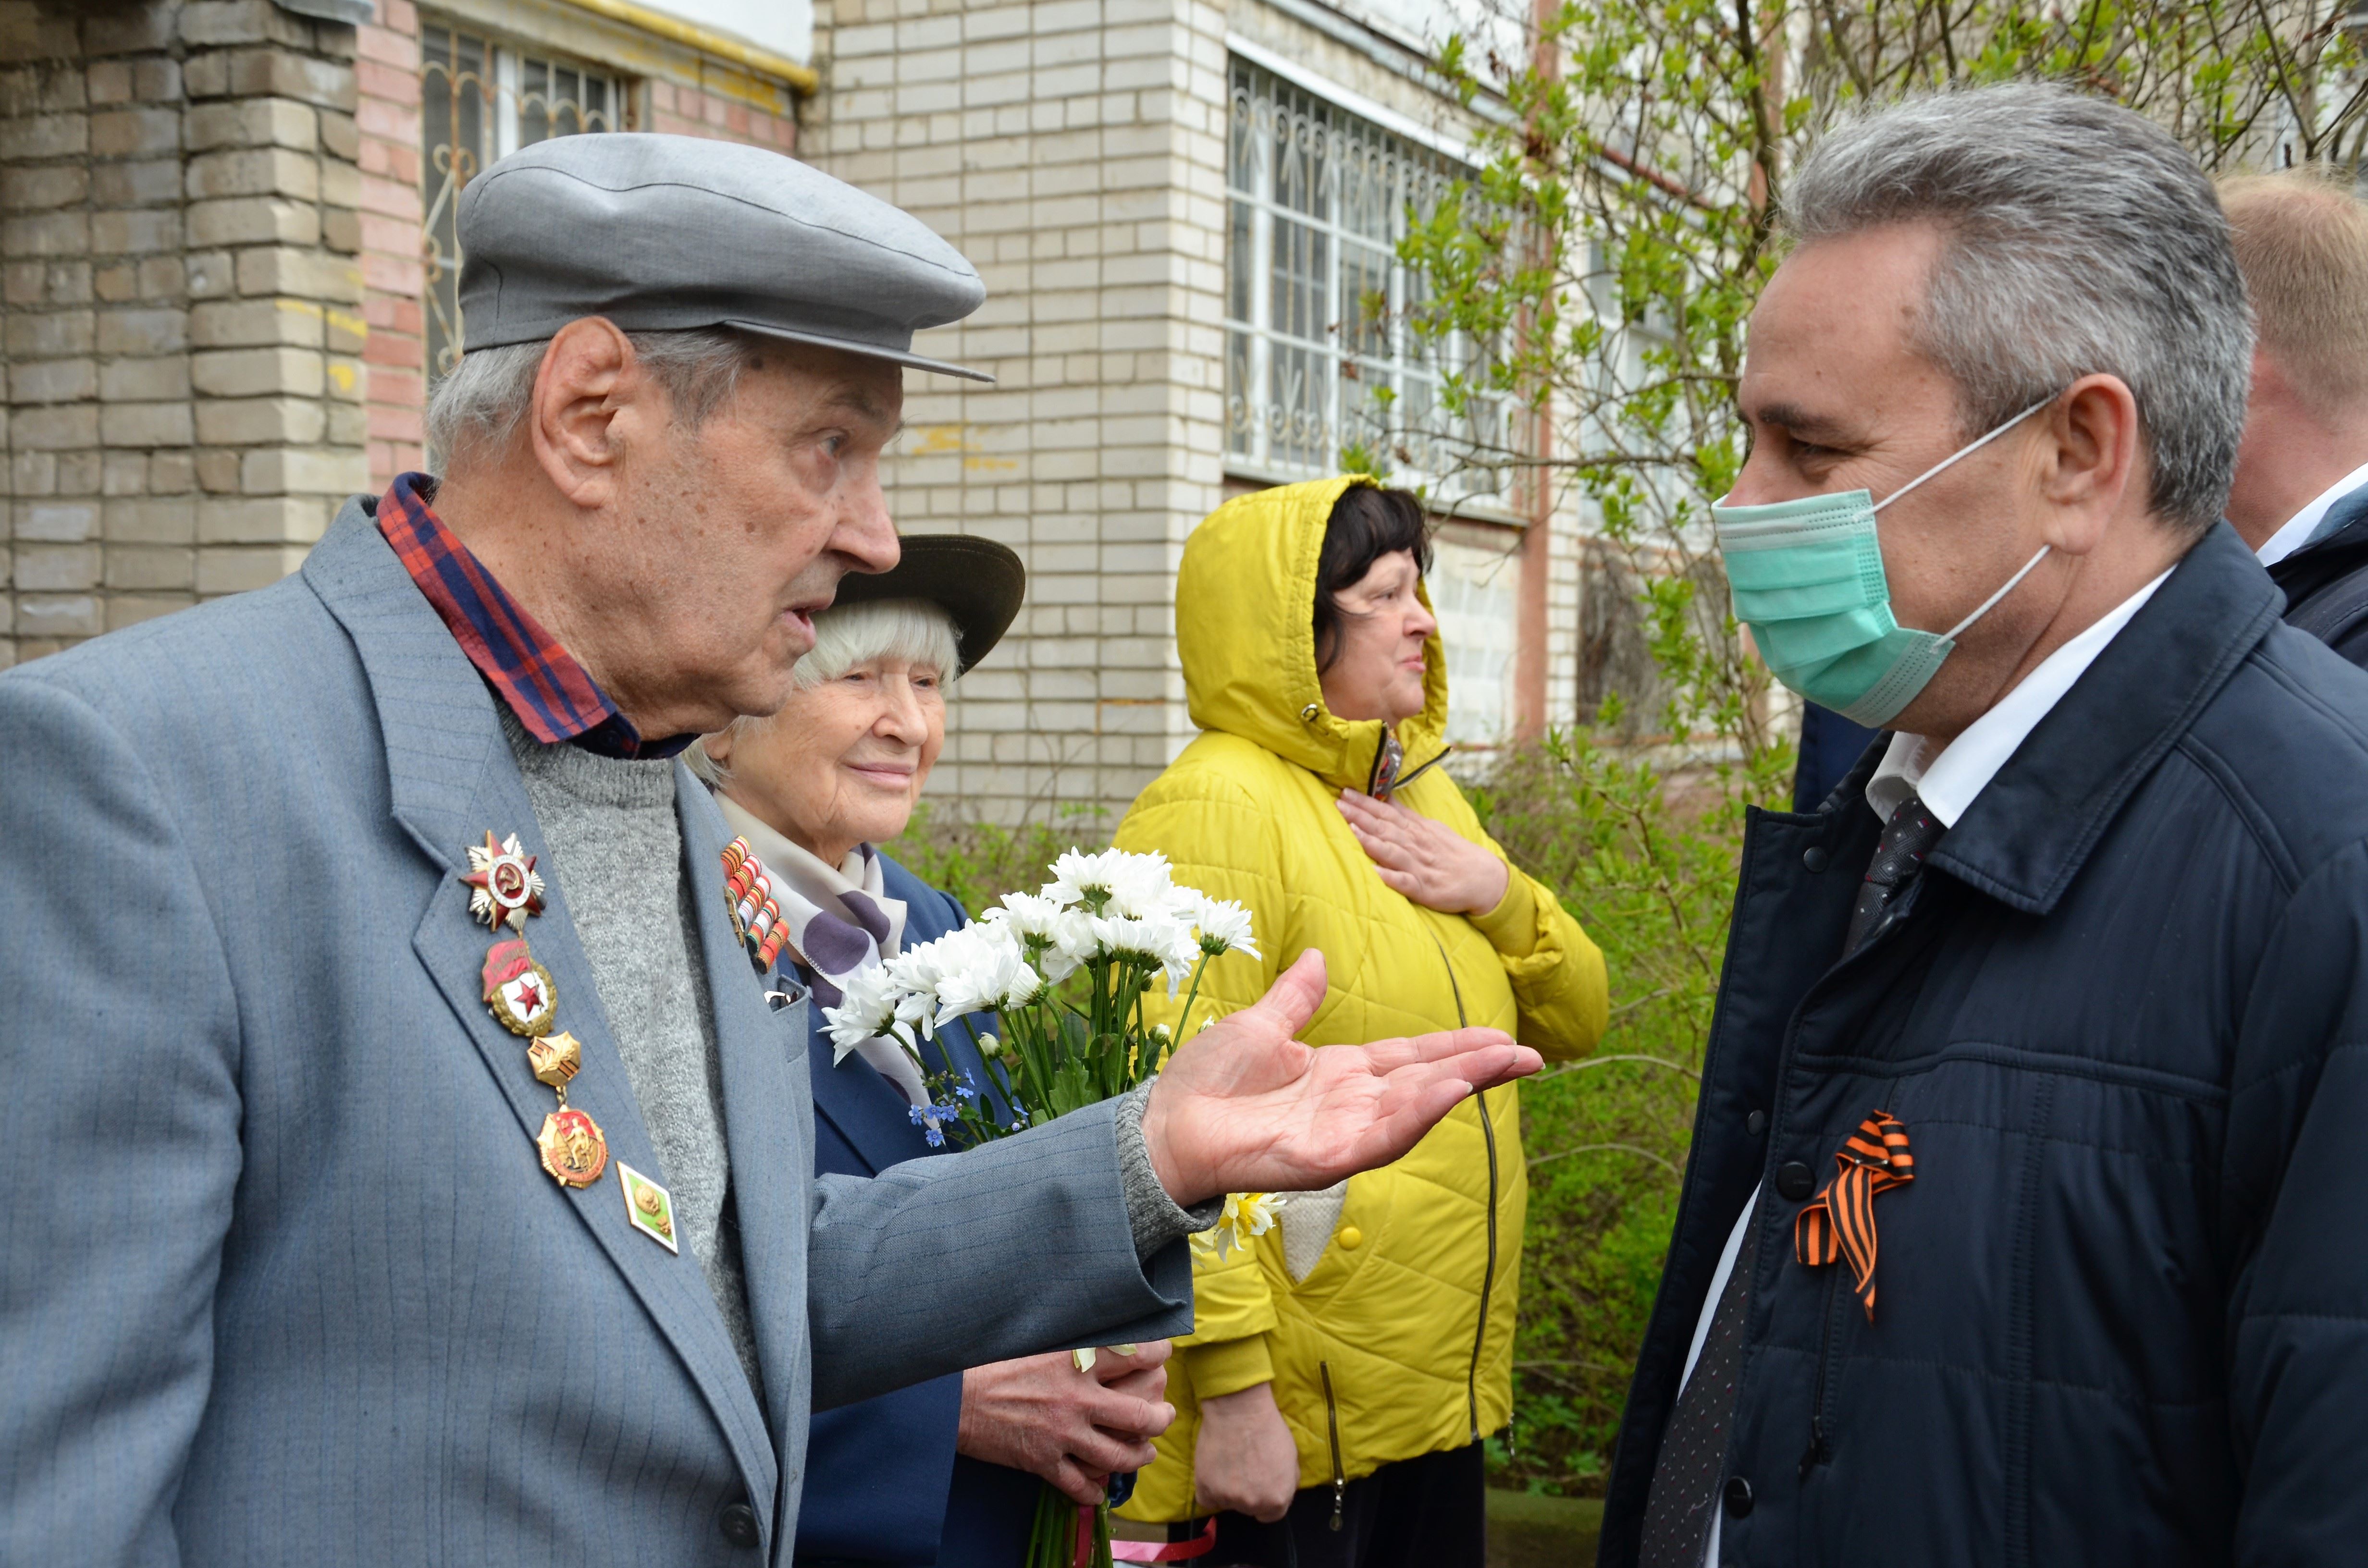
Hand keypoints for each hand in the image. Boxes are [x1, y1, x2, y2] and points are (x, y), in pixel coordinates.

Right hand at [956, 1342, 1175, 1503]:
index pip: (1135, 1357)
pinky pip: (1080, 1486)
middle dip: (1160, 1418)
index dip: (1158, 1355)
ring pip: (1118, 1455)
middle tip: (1163, 1415)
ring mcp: (1062, 1435)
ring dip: (1138, 1456)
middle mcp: (1076, 1400)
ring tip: (1143, 1451)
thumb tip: (1104, 1334)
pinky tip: (1100, 1489)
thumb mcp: (1039, 1341)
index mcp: (1075, 1363)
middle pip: (1138, 1415)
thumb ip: (1074, 1342)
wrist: (955, 1400)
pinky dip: (1094, 1491)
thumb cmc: (994, 1365)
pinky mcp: (1043, 1462)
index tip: (1163, 1355)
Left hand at [1139, 950, 1539, 1205]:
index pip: (1413, 1056)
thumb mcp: (1256, 1027)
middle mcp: (1351, 1104)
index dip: (1458, 1047)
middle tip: (1531, 1055)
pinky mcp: (1327, 1158)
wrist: (1165, 1125)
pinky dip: (1418, 1113)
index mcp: (1340, 1073)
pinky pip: (1382, 1136)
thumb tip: (1315, 956)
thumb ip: (1294, 998)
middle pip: (1428, 1082)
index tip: (1504, 1038)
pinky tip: (1448, 1091)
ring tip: (1500, 1063)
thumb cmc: (1204, 1083)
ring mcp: (1343, 1133)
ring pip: (1415, 1109)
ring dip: (1458, 1086)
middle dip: (1479, 1068)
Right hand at [1192, 1382, 1299, 1522]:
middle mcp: (1253, 1504)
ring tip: (1229, 1462)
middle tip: (1244, 1468)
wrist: (1239, 1410)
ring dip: (1228, 1489)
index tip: (1259, 1485)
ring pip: (1227, 1503)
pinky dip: (1209, 1488)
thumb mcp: (1291, 1458)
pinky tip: (1215, 1470)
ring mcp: (1228, 1498)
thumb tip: (1278, 1493)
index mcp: (1277, 1500)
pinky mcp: (1205, 1488)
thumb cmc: (1269, 1429)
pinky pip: (1207, 1499)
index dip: (1266, 1498)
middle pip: (1249, 1508)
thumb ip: (1286, 1483)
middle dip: (1248, 1493)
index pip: (1271, 1514)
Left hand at [1336, 789, 1509, 914]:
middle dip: (1360, 816)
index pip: (1386, 813)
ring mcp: (1419, 866)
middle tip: (1338, 805)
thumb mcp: (1430, 827)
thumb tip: (1384, 798)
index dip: (1365, 803)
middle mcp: (1415, 845)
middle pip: (1384, 828)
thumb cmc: (1452, 852)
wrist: (1484, 878)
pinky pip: (1405, 883)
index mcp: (1415, 830)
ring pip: (1392, 851)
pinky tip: (1374, 873)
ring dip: (1371, 841)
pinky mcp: (1425, 889)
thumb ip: (1405, 815)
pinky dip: (1390, 877)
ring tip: (1351, 831)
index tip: (1344, 792)